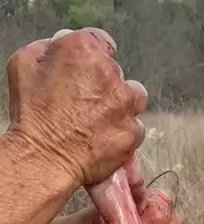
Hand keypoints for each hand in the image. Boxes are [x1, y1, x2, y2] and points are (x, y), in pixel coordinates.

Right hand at [7, 28, 146, 186]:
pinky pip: (135, 128)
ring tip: (102, 120)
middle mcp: (109, 73)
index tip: (86, 74)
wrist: (43, 158)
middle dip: (104, 85)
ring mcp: (124, 104)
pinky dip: (124, 133)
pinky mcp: (132, 132)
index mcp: (83, 50)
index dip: (92, 60)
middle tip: (86, 104)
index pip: (102, 43)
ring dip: (122, 106)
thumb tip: (61, 48)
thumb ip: (49, 49)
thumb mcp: (25, 65)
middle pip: (117, 73)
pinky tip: (106, 139)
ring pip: (134, 97)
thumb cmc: (31, 115)